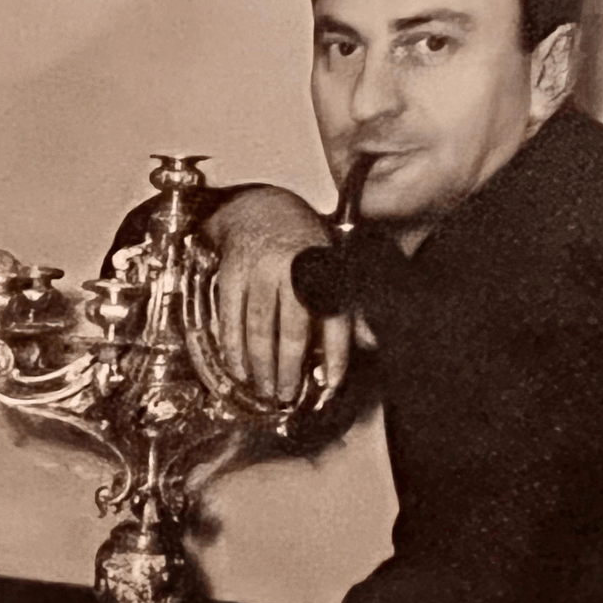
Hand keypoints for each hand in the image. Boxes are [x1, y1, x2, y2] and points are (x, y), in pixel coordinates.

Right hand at [203, 187, 350, 402]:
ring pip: (259, 329)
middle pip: (291, 331)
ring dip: (261, 365)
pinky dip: (233, 348)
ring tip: (265, 389)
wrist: (257, 207)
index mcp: (322, 268)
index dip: (334, 354)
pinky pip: (230, 319)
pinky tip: (238, 368)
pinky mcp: (231, 275)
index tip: (332, 383)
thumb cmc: (299, 241)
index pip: (333, 319)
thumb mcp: (332, 264)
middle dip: (290, 369)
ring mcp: (258, 272)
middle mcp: (291, 270)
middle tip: (288, 395)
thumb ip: (349, 305)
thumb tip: (372, 343)